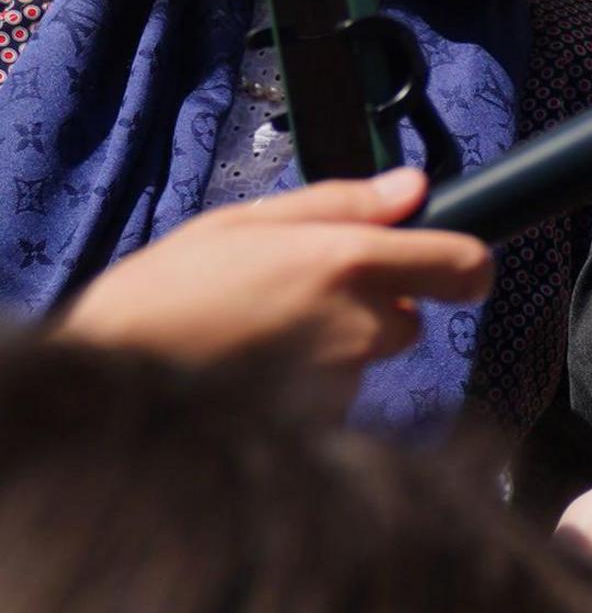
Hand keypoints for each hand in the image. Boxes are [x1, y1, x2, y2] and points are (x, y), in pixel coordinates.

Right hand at [56, 170, 492, 390]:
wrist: (105, 389)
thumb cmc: (162, 296)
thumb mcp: (241, 223)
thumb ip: (340, 204)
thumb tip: (414, 188)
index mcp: (345, 262)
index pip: (463, 265)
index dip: (465, 267)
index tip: (452, 271)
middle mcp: (357, 324)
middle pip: (410, 317)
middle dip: (376, 308)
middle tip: (300, 299)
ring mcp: (341, 380)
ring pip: (366, 358)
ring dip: (335, 348)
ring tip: (258, 335)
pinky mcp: (320, 424)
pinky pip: (334, 397)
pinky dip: (308, 386)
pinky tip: (254, 372)